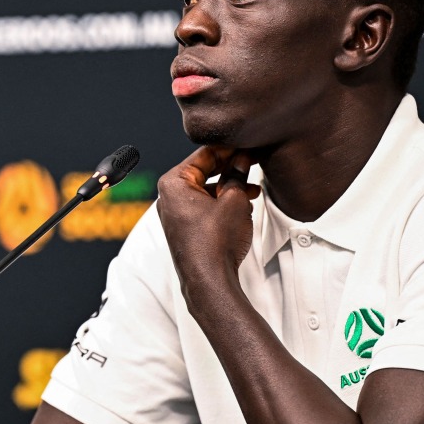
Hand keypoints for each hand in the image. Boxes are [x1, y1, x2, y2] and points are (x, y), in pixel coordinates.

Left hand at [156, 147, 259, 304]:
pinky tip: (244, 202)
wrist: (209, 281)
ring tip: (254, 186)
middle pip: (203, 170)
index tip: (248, 143)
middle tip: (253, 160)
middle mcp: (169, 195)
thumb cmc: (216, 242)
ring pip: (205, 188)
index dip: (230, 147)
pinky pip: (204, 204)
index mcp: (173, 182)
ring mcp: (175, 212)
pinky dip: (222, 200)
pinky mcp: (184, 227)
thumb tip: (242, 160)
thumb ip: (237, 175)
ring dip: (229, 185)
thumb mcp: (233, 200)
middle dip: (230, 166)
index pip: (205, 154)